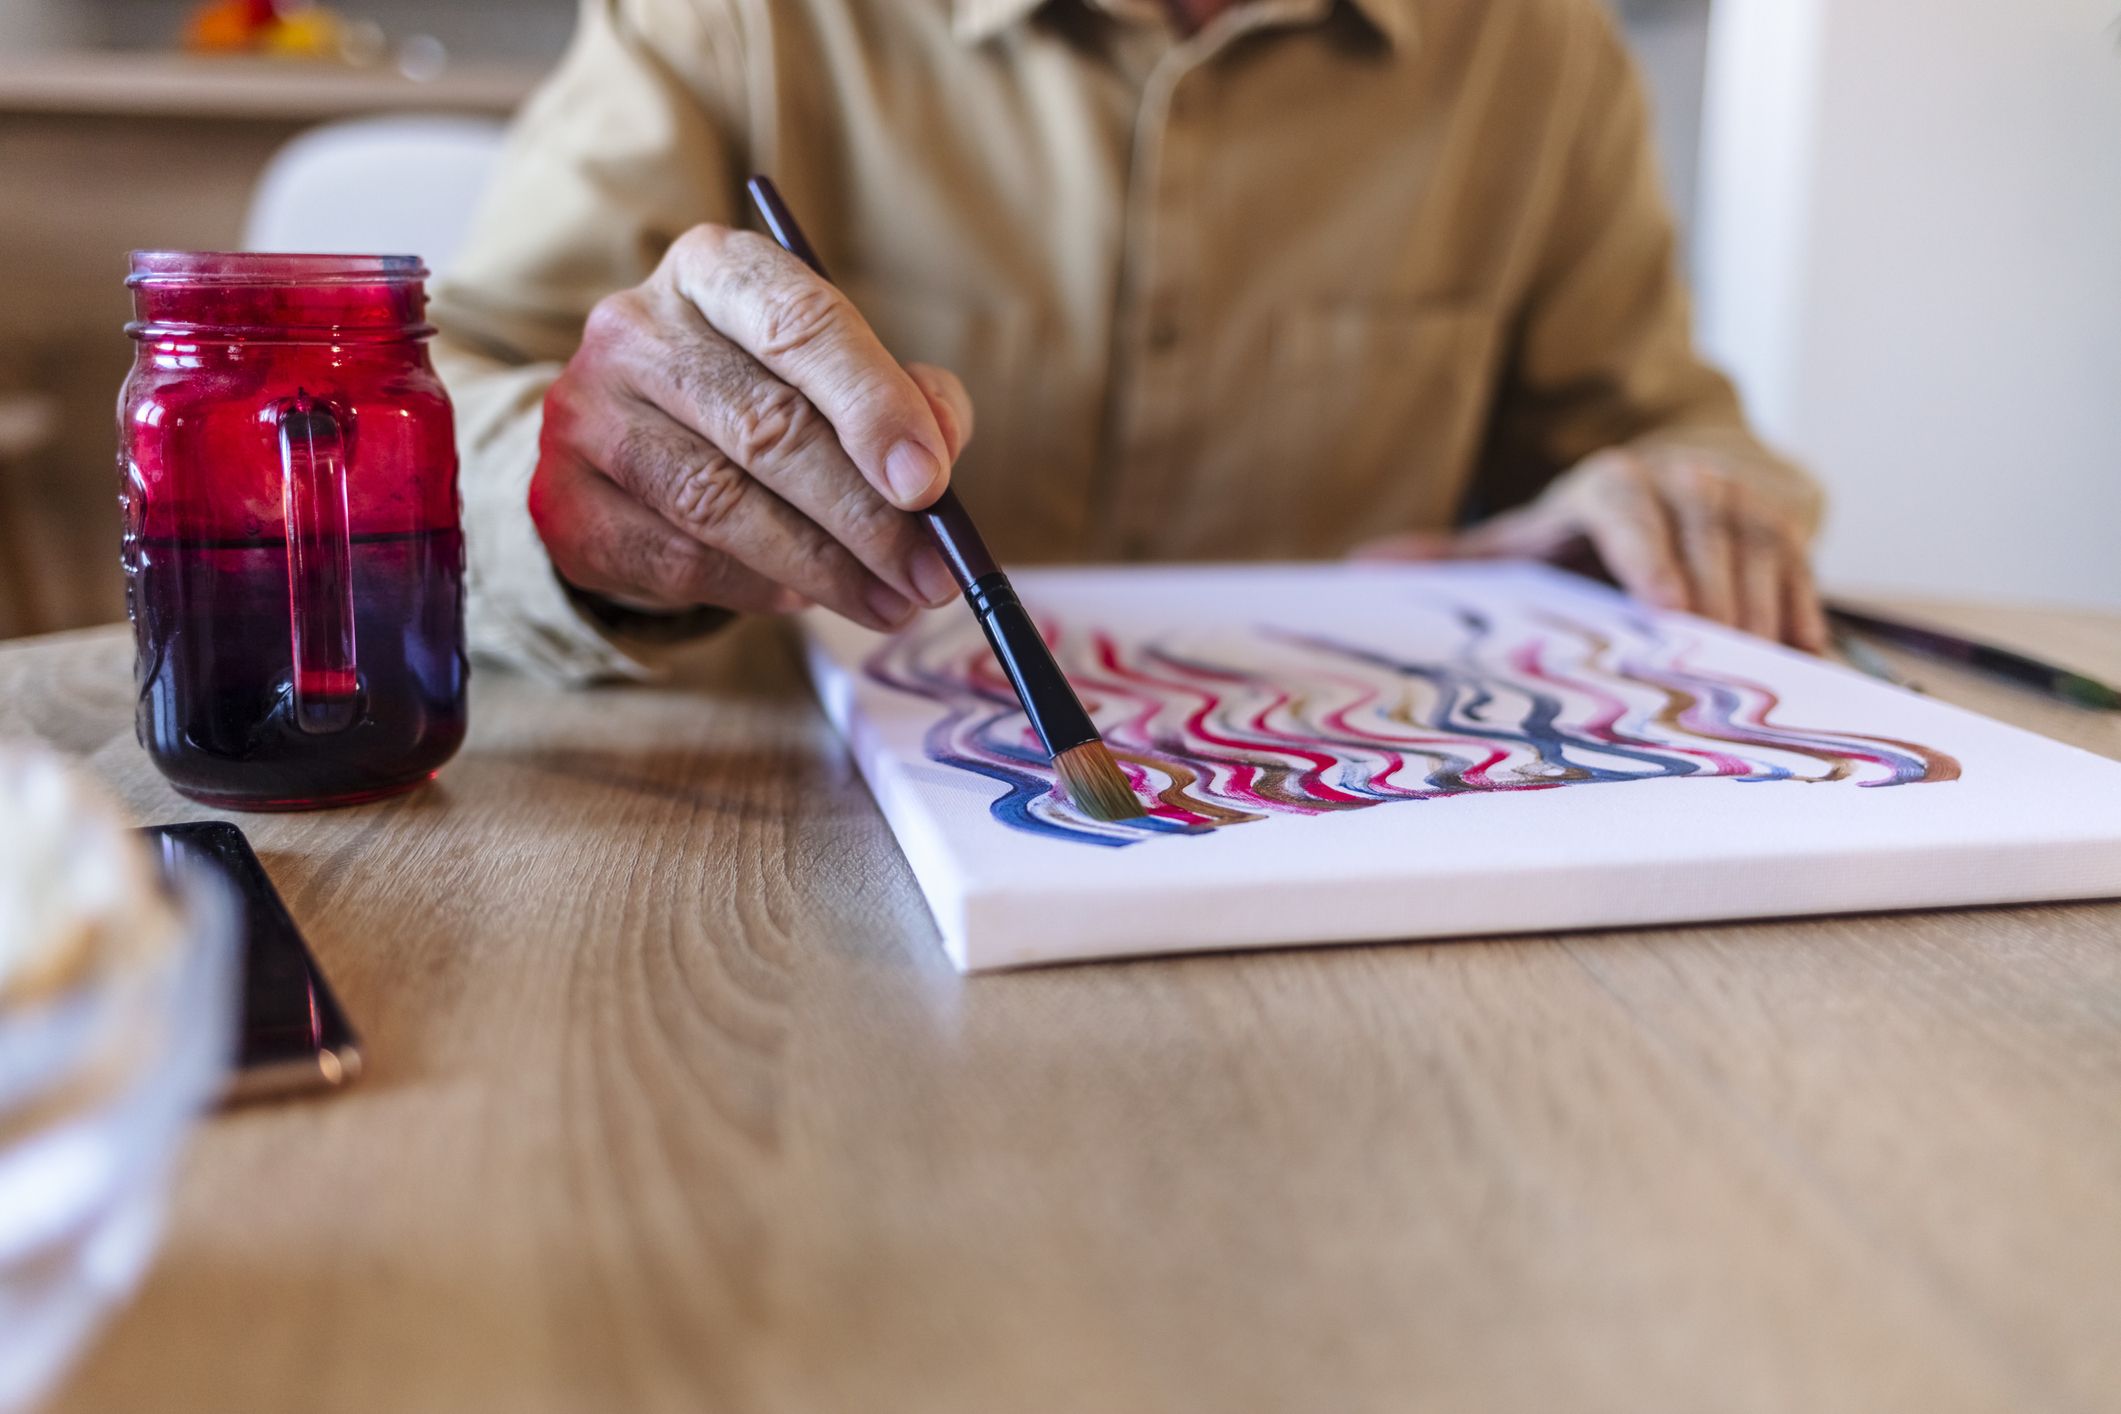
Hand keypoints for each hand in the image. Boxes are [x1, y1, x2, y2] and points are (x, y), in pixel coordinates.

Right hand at [530, 223, 972, 629]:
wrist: (625, 453)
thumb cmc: (759, 399)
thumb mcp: (835, 374)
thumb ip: (904, 398)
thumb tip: (938, 455)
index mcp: (712, 269)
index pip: (799, 323)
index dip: (873, 406)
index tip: (930, 484)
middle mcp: (635, 328)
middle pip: (766, 427)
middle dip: (866, 516)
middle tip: (932, 574)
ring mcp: (586, 415)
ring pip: (721, 505)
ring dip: (824, 569)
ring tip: (893, 603)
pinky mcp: (566, 504)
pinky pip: (681, 561)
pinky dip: (758, 588)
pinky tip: (803, 596)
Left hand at [1354, 446, 1829, 651]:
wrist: (1671, 482)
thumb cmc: (1580, 531)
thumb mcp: (1518, 540)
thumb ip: (1450, 558)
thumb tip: (1360, 566)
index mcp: (1609, 482)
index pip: (1631, 511)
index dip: (1651, 559)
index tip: (1670, 615)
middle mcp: (1683, 477)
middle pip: (1705, 539)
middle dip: (1715, 606)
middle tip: (1717, 675)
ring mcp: (1742, 499)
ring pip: (1760, 556)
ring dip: (1760, 620)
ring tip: (1758, 685)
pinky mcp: (1788, 526)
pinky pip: (1803, 577)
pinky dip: (1801, 624)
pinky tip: (1799, 676)